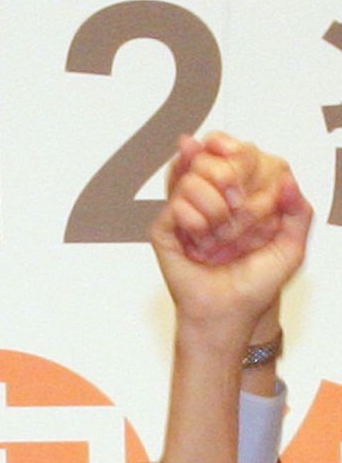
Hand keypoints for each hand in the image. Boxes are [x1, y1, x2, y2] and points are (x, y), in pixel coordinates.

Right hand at [150, 132, 311, 355]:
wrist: (227, 312)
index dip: (238, 152)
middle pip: (209, 157)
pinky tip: (201, 241)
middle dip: (228, 179)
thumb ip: (298, 210)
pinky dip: (195, 222)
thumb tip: (285, 179)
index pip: (234, 150)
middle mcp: (210, 198)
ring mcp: (184, 211)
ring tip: (219, 233)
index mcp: (240, 195)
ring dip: (213, 206)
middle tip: (237, 206)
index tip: (250, 170)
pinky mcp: (165, 229)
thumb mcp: (291, 247)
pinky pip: (176, 206)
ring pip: (191, 178)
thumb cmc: (254, 284)